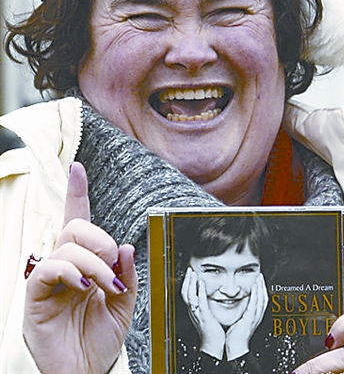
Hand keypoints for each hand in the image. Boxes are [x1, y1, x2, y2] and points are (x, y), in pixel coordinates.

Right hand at [23, 162, 136, 373]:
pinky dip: (71, 272)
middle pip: (76, 225)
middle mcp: (66, 265)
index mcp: (85, 263)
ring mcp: (49, 280)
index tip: (77, 169)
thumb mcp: (124, 304)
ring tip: (105, 285)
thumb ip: (127, 275)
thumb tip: (128, 246)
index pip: (79, 220)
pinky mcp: (35, 297)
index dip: (77, 193)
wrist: (87, 372)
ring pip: (67, 246)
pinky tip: (84, 286)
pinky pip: (48, 269)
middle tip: (114, 265)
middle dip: (101, 238)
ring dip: (93, 262)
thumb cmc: (100, 339)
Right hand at [181, 267, 225, 359]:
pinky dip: (200, 291)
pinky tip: (201, 283)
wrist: (213, 345)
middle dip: (186, 280)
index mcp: (193, 311)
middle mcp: (193, 311)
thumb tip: (206, 296)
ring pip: (190, 296)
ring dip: (191, 283)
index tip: (189, 273)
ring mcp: (198, 313)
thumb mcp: (205, 316)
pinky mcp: (204, 315)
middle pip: (185, 293)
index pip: (186, 295)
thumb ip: (204, 306)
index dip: (186, 283)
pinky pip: (200, 301)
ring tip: (193, 273)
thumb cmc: (212, 332)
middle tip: (189, 270)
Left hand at [225, 273, 267, 360]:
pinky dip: (255, 295)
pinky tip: (254, 288)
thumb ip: (242, 309)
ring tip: (259, 278)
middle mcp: (256, 316)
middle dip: (263, 286)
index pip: (261, 299)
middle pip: (263, 297)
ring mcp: (254, 317)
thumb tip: (240, 299)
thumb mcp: (241, 318)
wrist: (235, 347)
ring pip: (261, 299)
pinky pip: (254, 305)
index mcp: (254, 315)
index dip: (261, 288)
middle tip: (260, 275)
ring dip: (260, 288)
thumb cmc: (235, 335)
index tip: (259, 279)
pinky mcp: (249, 319)